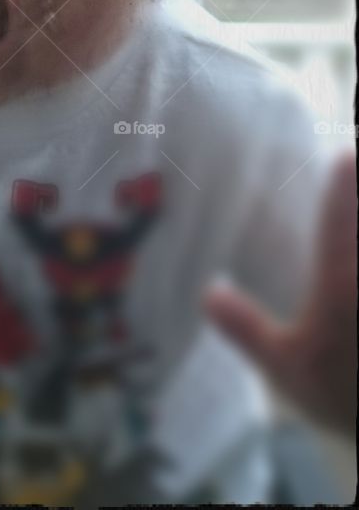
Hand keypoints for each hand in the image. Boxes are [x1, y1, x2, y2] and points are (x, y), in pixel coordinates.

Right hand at [203, 149, 356, 435]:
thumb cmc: (350, 398)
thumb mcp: (290, 373)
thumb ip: (247, 329)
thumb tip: (208, 291)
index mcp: (341, 283)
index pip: (341, 214)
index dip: (344, 178)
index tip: (345, 154)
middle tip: (355, 165)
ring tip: (358, 193)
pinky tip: (357, 251)